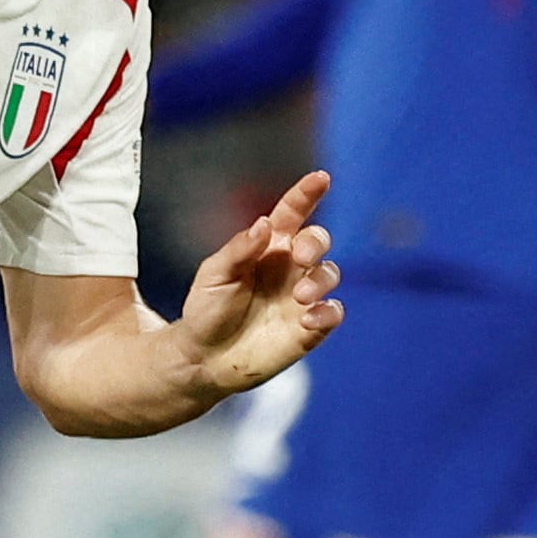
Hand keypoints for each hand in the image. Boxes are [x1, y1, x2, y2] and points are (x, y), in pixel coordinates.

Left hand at [170, 170, 340, 401]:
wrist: (204, 359)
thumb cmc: (206, 312)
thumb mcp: (214, 275)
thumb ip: (239, 249)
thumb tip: (264, 224)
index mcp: (267, 247)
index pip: (292, 213)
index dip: (306, 194)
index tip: (320, 178)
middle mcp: (289, 267)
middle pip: (318, 240)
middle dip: (316, 242)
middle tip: (302, 256)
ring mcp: (301, 297)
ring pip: (329, 274)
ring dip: (321, 280)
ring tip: (299, 297)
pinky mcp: (309, 327)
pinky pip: (333, 312)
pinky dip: (327, 312)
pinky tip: (308, 318)